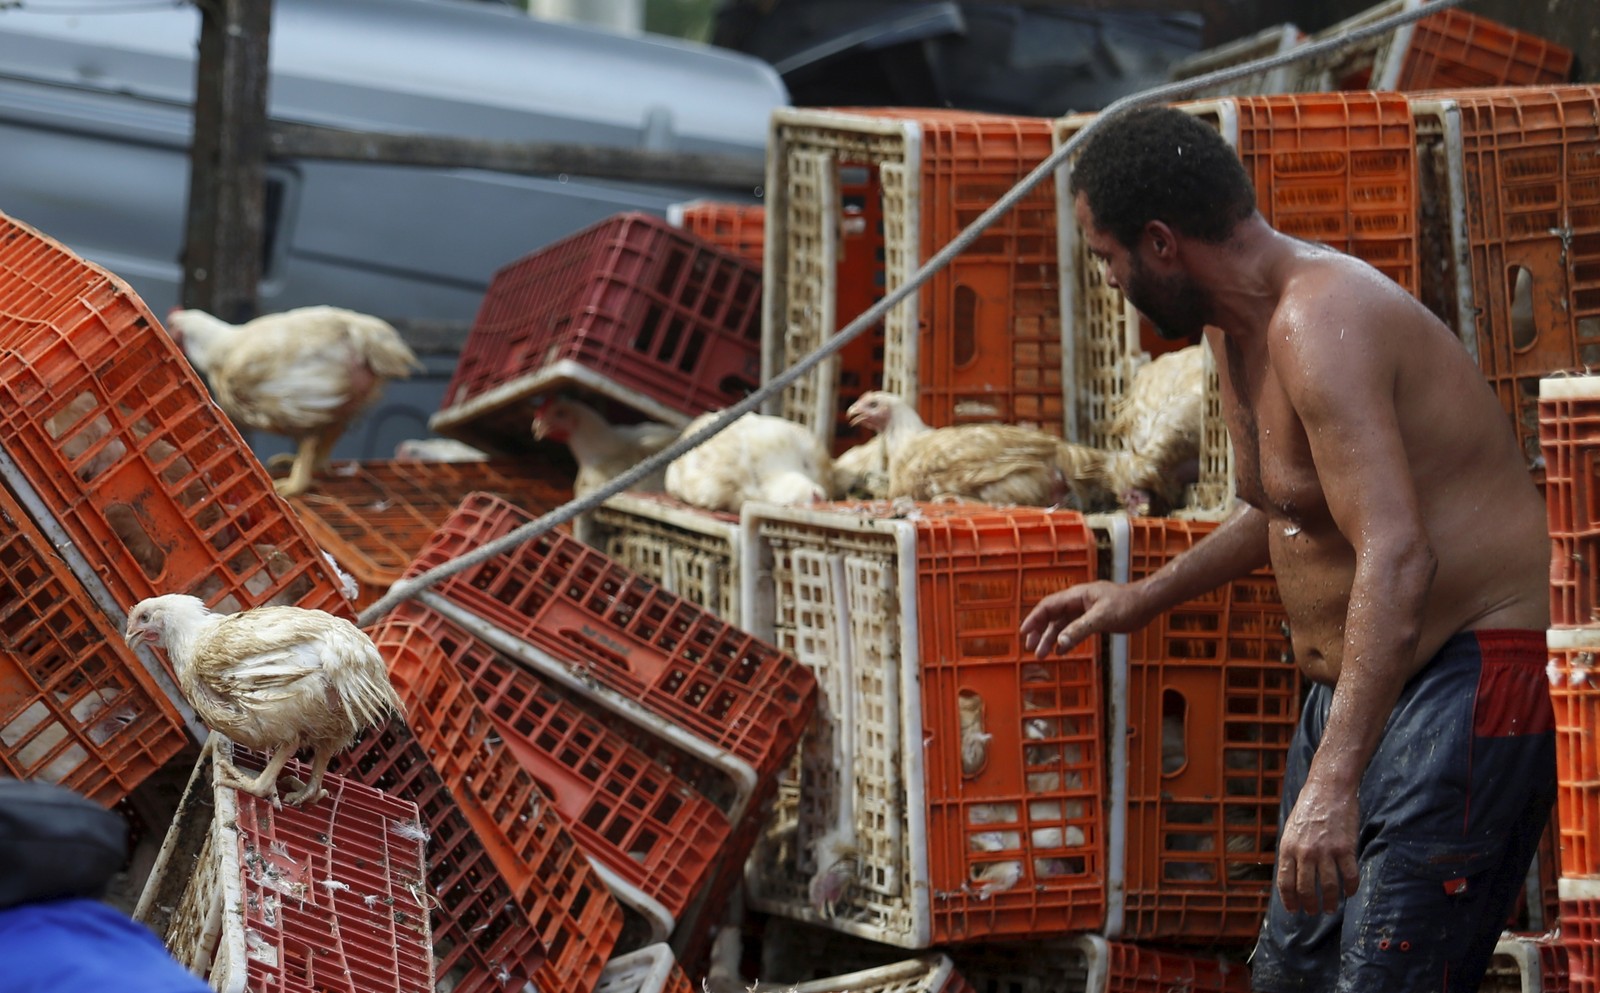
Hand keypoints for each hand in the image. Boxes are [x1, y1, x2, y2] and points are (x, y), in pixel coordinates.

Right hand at [1019, 580, 1152, 658]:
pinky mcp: (1094, 618)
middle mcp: (1078, 601)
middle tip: (1031, 649)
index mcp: (1076, 596)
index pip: (1048, 606)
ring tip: (1043, 655)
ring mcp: (1085, 610)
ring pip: (1062, 624)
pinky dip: (1066, 640)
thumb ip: (1080, 630)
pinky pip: (1074, 629)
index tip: (1024, 633)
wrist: (1147, 603)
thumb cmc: (1127, 605)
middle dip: (1040, 632)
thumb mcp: (1101, 618)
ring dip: (1052, 638)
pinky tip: (1062, 651)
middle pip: (1052, 616)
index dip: (1034, 619)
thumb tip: (1060, 643)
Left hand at [1274, 774, 1359, 914]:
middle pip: (1306, 889)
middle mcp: (1305, 852)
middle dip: (1310, 905)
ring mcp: (1326, 851)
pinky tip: (1350, 893)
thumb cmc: (1308, 808)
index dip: (1289, 900)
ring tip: (1331, 908)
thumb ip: (1291, 852)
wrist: (1329, 789)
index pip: (1285, 882)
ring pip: (1328, 887)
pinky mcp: (1345, 848)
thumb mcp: (1290, 830)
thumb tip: (1291, 876)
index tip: (1293, 910)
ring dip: (1330, 902)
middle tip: (1314, 912)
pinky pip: (1349, 876)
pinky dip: (1350, 888)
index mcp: (1288, 848)